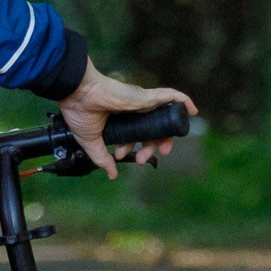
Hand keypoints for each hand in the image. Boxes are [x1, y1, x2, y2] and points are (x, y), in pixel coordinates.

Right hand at [58, 61, 196, 179]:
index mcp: (120, 119)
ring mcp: (140, 103)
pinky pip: (170, 97)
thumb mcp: (91, 142)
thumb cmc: (80, 112)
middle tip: (145, 159)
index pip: (137, 135)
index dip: (138, 147)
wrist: (78, 95)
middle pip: (152, 130)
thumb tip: (112, 174)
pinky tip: (192, 110)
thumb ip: (102, 158)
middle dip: (151, 146)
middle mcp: (132, 110)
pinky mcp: (146, 97)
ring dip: (166, 136)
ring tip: (164, 150)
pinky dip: (183, 101)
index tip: (131, 157)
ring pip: (162, 118)